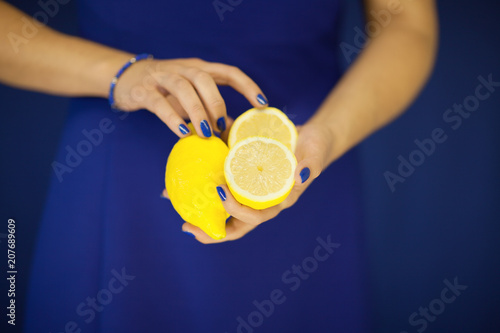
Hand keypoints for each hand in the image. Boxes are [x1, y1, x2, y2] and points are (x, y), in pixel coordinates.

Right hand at [113, 57, 267, 137]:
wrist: (126, 78)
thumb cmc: (166, 91)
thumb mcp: (191, 98)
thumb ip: (210, 111)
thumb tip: (232, 131)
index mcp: (200, 69)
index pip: (229, 72)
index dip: (247, 86)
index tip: (262, 104)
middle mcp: (183, 69)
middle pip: (204, 78)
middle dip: (216, 103)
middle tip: (220, 128)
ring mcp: (162, 77)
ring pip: (183, 88)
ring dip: (197, 111)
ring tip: (205, 133)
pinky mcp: (144, 90)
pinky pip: (160, 103)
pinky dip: (173, 118)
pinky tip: (183, 133)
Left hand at [181, 122, 333, 243]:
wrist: (310, 137)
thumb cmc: (315, 147)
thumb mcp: (315, 154)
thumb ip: (310, 165)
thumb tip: (301, 176)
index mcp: (276, 202)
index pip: (255, 218)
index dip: (236, 212)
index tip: (219, 193)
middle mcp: (260, 200)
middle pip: (234, 223)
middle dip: (210, 228)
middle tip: (186, 226)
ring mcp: (249, 188)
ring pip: (222, 205)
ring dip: (199, 206)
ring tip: (173, 200)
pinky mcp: (242, 173)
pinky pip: (222, 180)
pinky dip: (203, 178)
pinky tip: (184, 171)